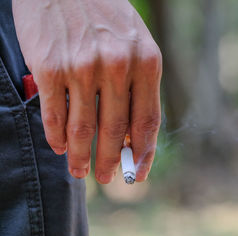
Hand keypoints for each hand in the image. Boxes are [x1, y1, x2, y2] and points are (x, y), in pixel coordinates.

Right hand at [12, 0, 161, 183]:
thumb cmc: (107, 17)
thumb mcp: (136, 45)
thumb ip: (139, 86)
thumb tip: (132, 133)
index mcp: (146, 63)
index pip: (148, 121)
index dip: (144, 154)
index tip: (138, 174)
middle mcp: (116, 66)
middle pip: (116, 131)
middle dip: (112, 162)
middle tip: (108, 178)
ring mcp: (82, 67)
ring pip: (83, 130)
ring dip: (81, 158)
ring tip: (81, 172)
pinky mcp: (50, 67)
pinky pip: (54, 115)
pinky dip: (56, 137)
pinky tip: (59, 147)